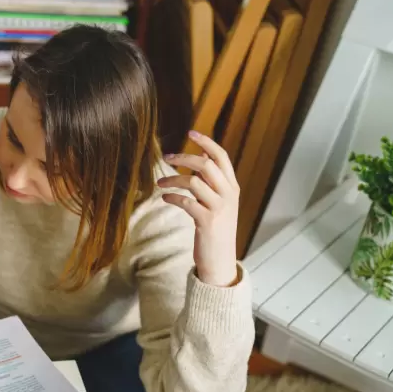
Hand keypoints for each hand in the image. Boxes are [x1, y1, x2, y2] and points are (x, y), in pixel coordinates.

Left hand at [157, 131, 239, 286]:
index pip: (221, 157)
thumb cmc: (216, 228)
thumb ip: (212, 180)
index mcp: (232, 187)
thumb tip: (201, 155)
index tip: (190, 132)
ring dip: (172, 179)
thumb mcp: (218, 202)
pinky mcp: (207, 221)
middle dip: (184, 157)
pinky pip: (186, 202)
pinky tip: (165, 197)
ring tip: (160, 183)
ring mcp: (219, 208)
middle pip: (206, 165)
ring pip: (193, 182)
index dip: (206, 142)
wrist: (220, 259)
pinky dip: (172, 197)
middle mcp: (229, 195)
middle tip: (166, 157)